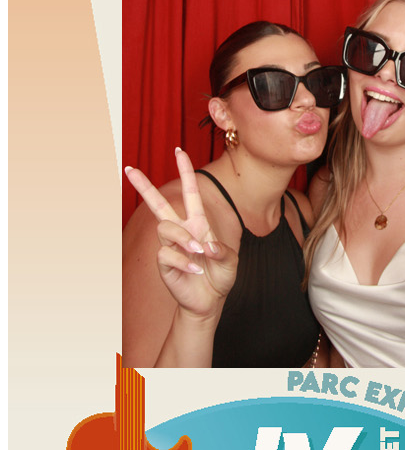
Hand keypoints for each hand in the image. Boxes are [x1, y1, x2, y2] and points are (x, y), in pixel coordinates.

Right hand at [124, 149, 237, 320]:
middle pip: (158, 204)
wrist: (210, 300)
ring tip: (198, 252)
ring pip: (165, 228)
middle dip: (144, 186)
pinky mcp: (164, 264)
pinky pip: (167, 254)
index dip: (185, 171)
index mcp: (198, 222)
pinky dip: (184, 261)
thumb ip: (221, 250)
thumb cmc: (220, 275)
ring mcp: (170, 246)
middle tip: (129, 168)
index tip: (178, 150)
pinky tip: (195, 270)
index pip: (190, 192)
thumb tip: (204, 245)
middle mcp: (181, 230)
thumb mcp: (230, 260)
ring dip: (183, 238)